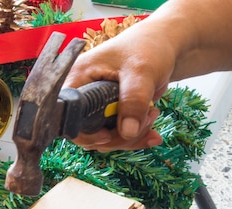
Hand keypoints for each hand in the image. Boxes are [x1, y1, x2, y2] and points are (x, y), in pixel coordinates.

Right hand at [63, 16, 176, 151]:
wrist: (163, 46)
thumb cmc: (147, 48)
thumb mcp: (141, 71)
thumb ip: (134, 100)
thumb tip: (127, 132)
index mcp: (78, 79)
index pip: (68, 117)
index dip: (85, 133)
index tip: (109, 134)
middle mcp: (83, 95)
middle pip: (88, 134)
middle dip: (119, 136)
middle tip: (146, 118)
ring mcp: (98, 107)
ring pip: (105, 139)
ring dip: (131, 137)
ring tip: (152, 114)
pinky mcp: (111, 115)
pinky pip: (118, 136)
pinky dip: (136, 137)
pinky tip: (153, 130)